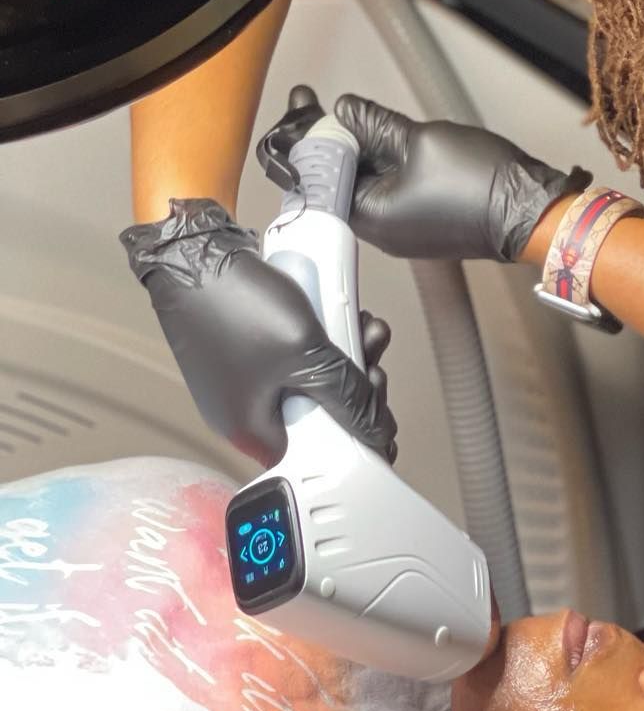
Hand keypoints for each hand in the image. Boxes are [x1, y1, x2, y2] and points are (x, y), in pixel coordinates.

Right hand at [120, 200, 397, 466]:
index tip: (381, 413)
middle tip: (373, 360)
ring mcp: (251, 380)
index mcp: (254, 433)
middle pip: (324, 417)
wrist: (194, 251)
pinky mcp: (255, 351)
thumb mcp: (306, 355)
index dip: (358, 440)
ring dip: (351, 356)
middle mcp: (249, 413)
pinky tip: (347, 316)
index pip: (318, 458)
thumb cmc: (238, 305)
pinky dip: (327, 339)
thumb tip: (377, 431)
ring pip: (318, 381)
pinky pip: (301, 356)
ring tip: (366, 328)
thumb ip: (347, 396)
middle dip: (359, 387)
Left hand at [333, 92, 587, 261]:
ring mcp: (402, 229)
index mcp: (369, 216)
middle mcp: (380, 231)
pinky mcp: (422, 222)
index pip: (320, 175)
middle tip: (327, 106)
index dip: (308, 137)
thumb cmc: (481, 184)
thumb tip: (345, 111)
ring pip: (365, 185)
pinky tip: (386, 140)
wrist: (531, 211)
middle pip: (340, 181)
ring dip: (360, 152)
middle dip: (334, 141)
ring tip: (358, 118)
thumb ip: (373, 124)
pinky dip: (382, 165)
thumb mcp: (418, 140)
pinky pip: (388, 192)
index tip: (303, 107)